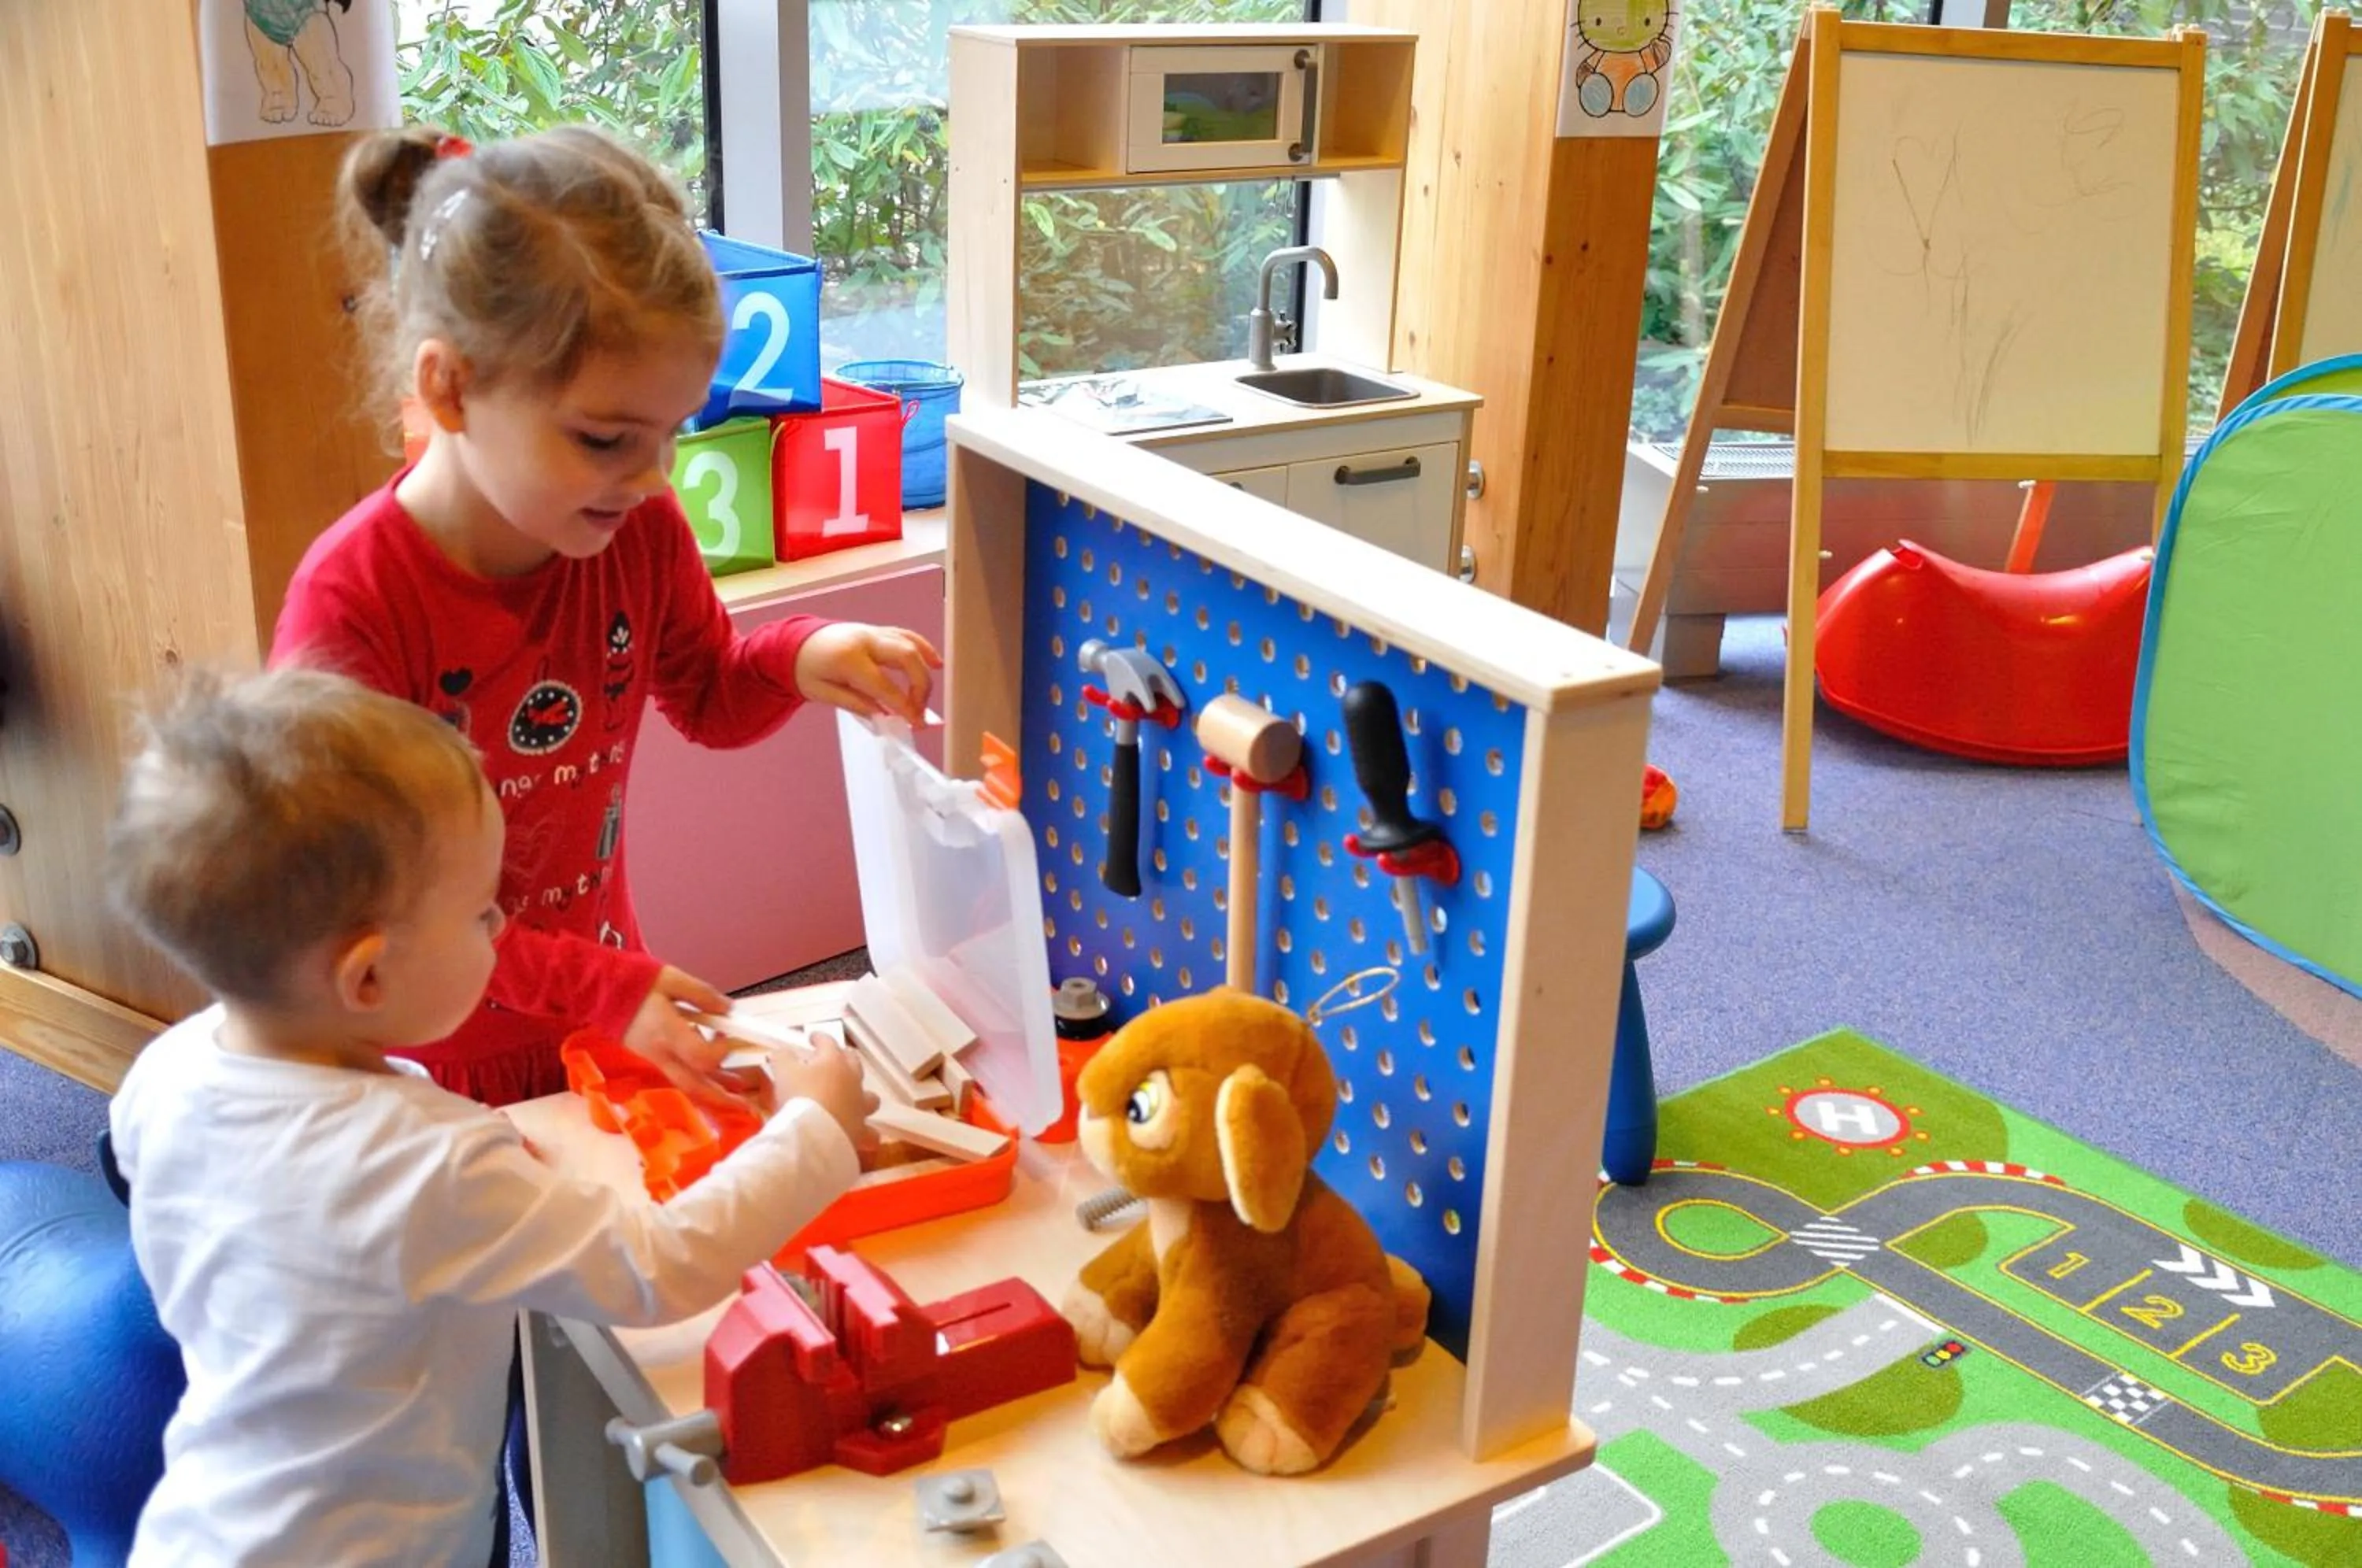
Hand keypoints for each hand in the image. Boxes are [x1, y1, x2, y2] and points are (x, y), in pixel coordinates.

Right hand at [620, 967, 743, 1107]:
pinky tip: (715, 1075)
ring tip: (737, 1093)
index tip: (727, 1034)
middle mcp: (660, 1052)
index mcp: (666, 1032)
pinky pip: (678, 1075)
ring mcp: (653, 1058)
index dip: (720, 1052)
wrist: (598, 990)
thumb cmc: (635, 982)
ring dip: (713, 1091)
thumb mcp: (672, 979)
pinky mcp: (651, 1057)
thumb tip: (728, 1009)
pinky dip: (699, 1079)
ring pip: (686, 1084)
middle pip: (693, 1086)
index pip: (699, 1057)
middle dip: (721, 1098)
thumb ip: (702, 994)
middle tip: (746, 1106)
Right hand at [766, 1037, 878, 1156]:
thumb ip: (783, 1058)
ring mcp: (860, 1106)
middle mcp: (853, 1081)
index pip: (828, 1042)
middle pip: (854, 1063)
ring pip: (870, 1097)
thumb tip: (781, 1053)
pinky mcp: (861, 1131)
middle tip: (835, 1059)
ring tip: (853, 1098)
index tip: (813, 1038)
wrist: (813, 1134)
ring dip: (862, 1095)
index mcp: (834, 1061)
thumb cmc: (799, 1097)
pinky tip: (860, 1132)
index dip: (820, 1038)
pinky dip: (866, 1131)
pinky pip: (870, 1131)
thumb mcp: (783, 1072)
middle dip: (845, 1058)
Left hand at [794, 623, 941, 727]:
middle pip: (906, 657)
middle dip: (920, 686)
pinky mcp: (878, 631)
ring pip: (910, 644)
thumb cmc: (805, 670)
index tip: (916, 722)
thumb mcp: (822, 693)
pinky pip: (906, 636)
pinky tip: (935, 663)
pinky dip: (923, 648)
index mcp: (848, 657)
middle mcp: (865, 640)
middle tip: (919, 711)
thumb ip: (855, 703)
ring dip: (923, 671)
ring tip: (925, 697)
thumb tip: (884, 715)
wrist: (793, 644)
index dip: (904, 705)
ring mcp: (873, 632)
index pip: (885, 684)